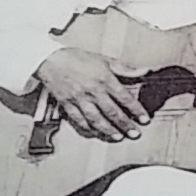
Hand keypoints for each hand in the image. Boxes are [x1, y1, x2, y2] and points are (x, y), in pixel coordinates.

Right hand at [34, 48, 148, 140]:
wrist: (50, 59)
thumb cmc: (77, 58)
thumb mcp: (104, 59)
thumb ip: (124, 68)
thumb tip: (144, 71)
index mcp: (105, 79)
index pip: (125, 98)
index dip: (137, 110)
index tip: (145, 119)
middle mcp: (93, 91)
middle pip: (112, 112)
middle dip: (125, 124)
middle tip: (135, 134)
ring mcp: (79, 99)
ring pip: (96, 119)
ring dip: (109, 130)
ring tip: (118, 137)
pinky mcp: (67, 104)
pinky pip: (79, 120)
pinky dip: (88, 128)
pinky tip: (95, 133)